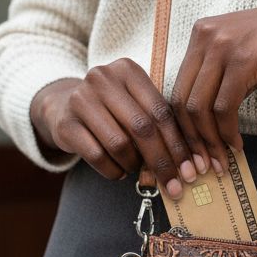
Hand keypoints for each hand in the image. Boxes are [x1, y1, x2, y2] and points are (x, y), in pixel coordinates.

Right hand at [29, 62, 210, 197]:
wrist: (64, 107)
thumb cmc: (113, 109)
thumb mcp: (136, 104)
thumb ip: (160, 126)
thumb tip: (190, 164)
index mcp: (128, 70)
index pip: (161, 111)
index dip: (179, 144)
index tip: (192, 170)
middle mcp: (102, 78)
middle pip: (142, 128)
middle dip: (162, 161)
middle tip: (174, 186)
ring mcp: (80, 99)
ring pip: (119, 144)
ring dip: (134, 165)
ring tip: (137, 170)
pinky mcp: (65, 124)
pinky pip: (98, 157)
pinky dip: (114, 171)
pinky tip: (119, 171)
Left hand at [170, 0, 256, 167]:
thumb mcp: (246, 56)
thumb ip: (223, 81)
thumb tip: (208, 123)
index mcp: (201, 33)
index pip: (178, 87)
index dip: (182, 126)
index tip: (193, 151)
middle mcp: (206, 36)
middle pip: (182, 100)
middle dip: (191, 140)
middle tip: (203, 165)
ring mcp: (223, 46)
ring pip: (199, 107)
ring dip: (209, 141)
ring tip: (221, 161)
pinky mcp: (244, 59)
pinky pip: (224, 107)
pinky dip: (228, 132)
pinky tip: (237, 144)